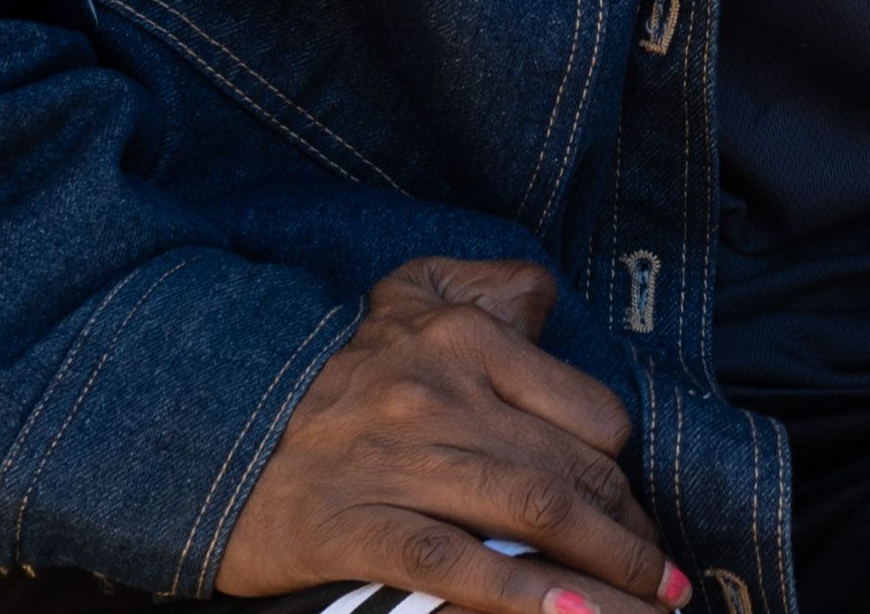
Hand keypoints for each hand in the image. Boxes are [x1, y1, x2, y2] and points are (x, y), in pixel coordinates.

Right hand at [220, 257, 688, 613]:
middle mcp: (439, 394)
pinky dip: (522, 596)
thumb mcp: (405, 297)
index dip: (623, 476)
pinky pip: (454, 565)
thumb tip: (547, 298)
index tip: (635, 514)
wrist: (208, 426)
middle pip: (571, 473)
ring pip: (532, 515)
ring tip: (647, 612)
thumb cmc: (326, 371)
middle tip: (662, 583)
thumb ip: (487, 289)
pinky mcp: (352, 526)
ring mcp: (396, 462)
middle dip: (630, 537)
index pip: (587, 414)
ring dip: (606, 571)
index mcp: (464, 338)